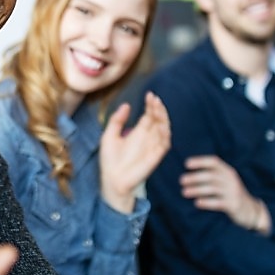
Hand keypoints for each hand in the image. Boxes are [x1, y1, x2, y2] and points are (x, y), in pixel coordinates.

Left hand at [100, 92, 171, 213]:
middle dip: (158, 109)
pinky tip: (161, 125)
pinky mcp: (155, 156)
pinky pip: (165, 144)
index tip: (150, 95)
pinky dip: (165, 134)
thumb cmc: (110, 160)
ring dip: (163, 118)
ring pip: (164, 129)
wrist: (112, 180)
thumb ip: (117, 120)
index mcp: (138, 132)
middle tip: (155, 99)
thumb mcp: (109, 136)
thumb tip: (126, 105)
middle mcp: (148, 138)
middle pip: (158, 120)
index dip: (151, 105)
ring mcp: (153, 146)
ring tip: (158, 108)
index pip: (149, 115)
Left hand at [180, 156, 267, 232]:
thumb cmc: (231, 194)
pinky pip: (218, 203)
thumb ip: (212, 176)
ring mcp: (233, 192)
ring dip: (197, 190)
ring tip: (184, 192)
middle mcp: (231, 179)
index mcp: (228, 171)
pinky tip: (196, 203)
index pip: (214, 162)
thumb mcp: (225, 181)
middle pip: (211, 175)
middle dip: (195, 177)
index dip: (200, 161)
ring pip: (213, 188)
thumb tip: (188, 175)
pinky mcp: (234, 205)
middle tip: (181, 181)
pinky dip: (207, 202)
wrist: (251, 211)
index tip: (186, 164)